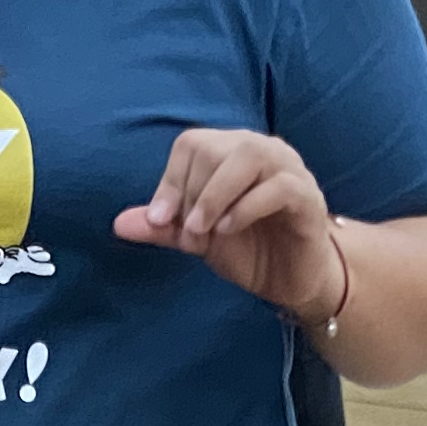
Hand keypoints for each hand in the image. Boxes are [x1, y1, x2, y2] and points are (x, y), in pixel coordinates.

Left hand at [114, 127, 343, 327]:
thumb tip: (119, 224)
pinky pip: (279, 187)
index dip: (170, 181)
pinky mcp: (308, 196)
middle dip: (191, 194)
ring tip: (202, 231)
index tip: (159, 221)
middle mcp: (261, 149)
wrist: (291, 281)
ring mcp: (288, 169)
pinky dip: (246, 207)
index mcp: (232, 152)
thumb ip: (163, 227)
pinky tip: (229, 230)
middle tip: (188, 235)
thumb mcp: (196, 238)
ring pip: (248, 156)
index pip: (192, 145)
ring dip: (214, 195)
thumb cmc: (247, 249)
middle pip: (214, 148)